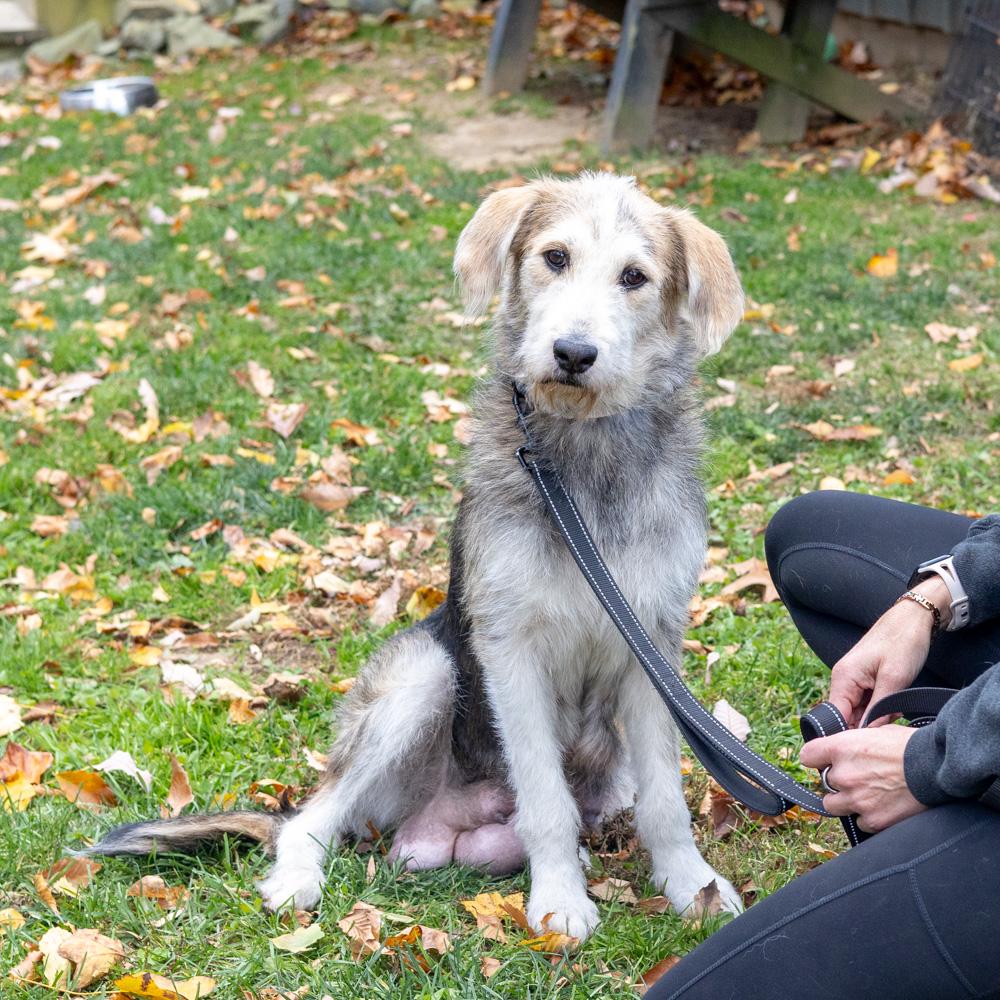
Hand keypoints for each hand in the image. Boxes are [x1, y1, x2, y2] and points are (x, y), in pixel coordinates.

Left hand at [799, 726, 926, 832]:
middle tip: (859, 778)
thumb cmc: (910, 745)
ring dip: (847, 801)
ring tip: (869, 794)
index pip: (807, 756)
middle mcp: (843, 775)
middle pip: (823, 783)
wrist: (936, 768)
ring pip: (834, 806)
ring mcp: (856, 799)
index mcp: (841, 748)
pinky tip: (884, 807)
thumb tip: (846, 748)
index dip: (816, 758)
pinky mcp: (873, 820)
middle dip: (838, 782)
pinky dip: (869, 817)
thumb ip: (854, 743)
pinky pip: (860, 822)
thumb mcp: (876, 732)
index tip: (823, 761)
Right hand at [828, 577, 949, 727]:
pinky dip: (880, 708)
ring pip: (858, 710)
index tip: (871, 744)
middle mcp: (843, 679)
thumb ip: (879, 709)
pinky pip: (866, 702)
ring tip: (897, 714)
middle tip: (891, 728)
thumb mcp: (894, 679)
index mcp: (844, 677)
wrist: (913, 619)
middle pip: (847, 715)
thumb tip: (868, 735)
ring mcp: (853, 679)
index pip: (836, 716)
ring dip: (876, 717)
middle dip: (868, 726)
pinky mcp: (864, 679)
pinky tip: (896, 706)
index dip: (850, 734)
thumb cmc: (903, 642)